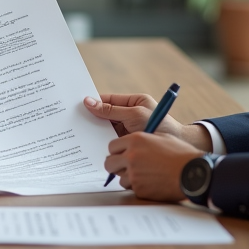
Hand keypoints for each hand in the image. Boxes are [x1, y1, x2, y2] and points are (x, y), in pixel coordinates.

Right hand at [83, 93, 212, 150]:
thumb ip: (111, 110)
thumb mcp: (134, 115)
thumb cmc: (159, 127)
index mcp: (133, 102)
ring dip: (95, 132)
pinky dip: (101, 143)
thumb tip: (89, 102)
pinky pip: (111, 141)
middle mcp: (129, 115)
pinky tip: (89, 146)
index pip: (108, 99)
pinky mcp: (127, 143)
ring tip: (77, 134)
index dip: (93, 101)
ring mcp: (128, 130)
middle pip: (105, 115)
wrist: (176, 149)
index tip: (76, 104)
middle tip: (72, 120)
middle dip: (92, 118)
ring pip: (106, 129)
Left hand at [104, 131, 205, 201]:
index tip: (122, 154)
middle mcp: (131, 156)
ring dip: (128, 177)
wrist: (193, 173)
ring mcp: (134, 174)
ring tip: (145, 175)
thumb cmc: (181, 154)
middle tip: (126, 166)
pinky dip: (139, 187)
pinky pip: (131, 188)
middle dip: (116, 165)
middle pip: (109, 163)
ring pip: (119, 178)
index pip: (112, 146)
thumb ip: (142, 140)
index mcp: (135, 140)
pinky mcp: (139, 189)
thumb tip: (130, 144)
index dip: (117, 151)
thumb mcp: (161, 138)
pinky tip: (152, 182)